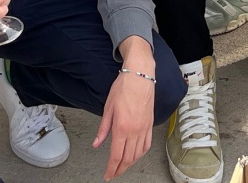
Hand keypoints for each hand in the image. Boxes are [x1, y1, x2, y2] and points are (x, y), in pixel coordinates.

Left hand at [95, 40, 156, 180]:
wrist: (140, 75)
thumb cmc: (123, 87)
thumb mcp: (108, 108)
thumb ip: (103, 129)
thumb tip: (97, 144)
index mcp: (122, 127)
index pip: (116, 156)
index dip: (111, 169)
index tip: (107, 175)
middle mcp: (135, 131)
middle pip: (128, 158)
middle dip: (120, 169)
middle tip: (113, 174)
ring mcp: (144, 128)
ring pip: (138, 154)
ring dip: (130, 163)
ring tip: (122, 166)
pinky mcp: (150, 124)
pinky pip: (146, 145)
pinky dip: (140, 154)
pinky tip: (136, 155)